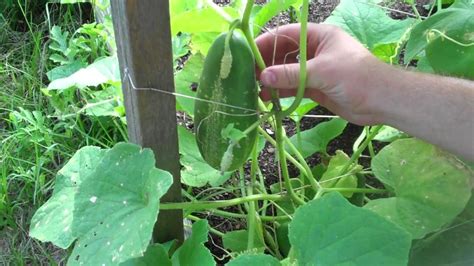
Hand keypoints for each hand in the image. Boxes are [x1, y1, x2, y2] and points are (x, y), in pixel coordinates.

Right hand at [256, 23, 383, 124]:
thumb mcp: (322, 72)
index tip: (247, 54)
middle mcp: (314, 51)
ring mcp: (314, 70)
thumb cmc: (356, 77)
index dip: (265, 43)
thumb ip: (291, 75)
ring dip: (272, 80)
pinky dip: (281, 92)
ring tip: (254, 90)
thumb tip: (263, 77)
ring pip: (286, 72)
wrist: (382, 101)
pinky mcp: (315, 87)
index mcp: (318, 36)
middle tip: (248, 75)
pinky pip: (293, 87)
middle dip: (266, 64)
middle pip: (283, 54)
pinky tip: (268, 99)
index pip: (285, 35)